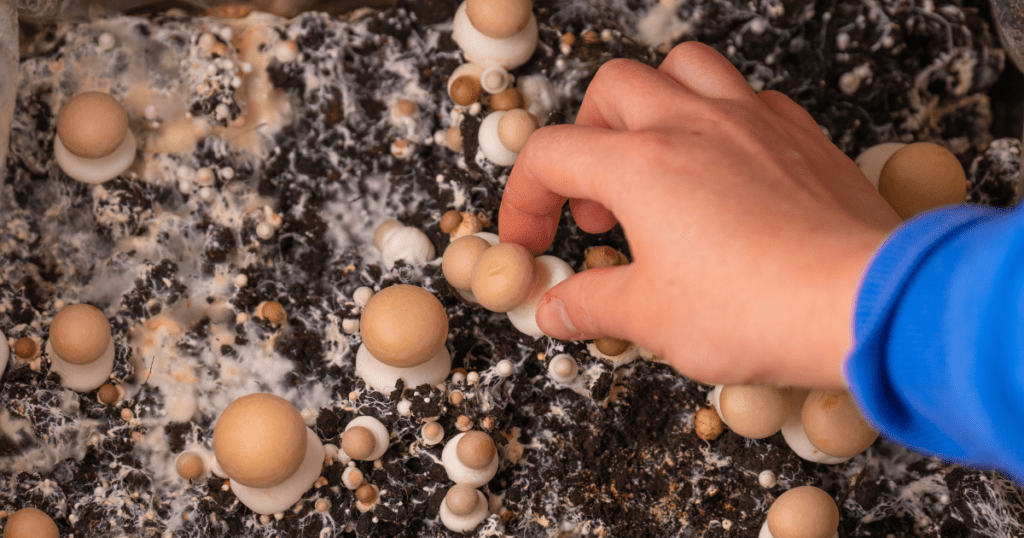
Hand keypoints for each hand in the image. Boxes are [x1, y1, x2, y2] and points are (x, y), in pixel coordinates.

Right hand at [498, 42, 900, 387]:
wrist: (864, 303)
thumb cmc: (758, 307)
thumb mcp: (651, 317)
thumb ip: (591, 304)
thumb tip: (557, 307)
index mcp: (641, 165)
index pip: (550, 155)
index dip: (524, 200)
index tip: (532, 241)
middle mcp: (693, 125)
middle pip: (611, 88)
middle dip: (585, 138)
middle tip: (594, 203)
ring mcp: (753, 122)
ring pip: (684, 66)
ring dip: (653, 103)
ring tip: (652, 159)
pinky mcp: (801, 137)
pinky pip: (750, 97)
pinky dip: (721, 119)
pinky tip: (723, 168)